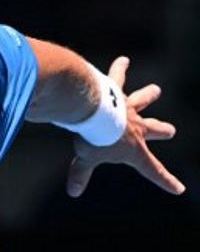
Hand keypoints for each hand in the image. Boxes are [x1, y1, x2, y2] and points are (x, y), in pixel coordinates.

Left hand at [66, 57, 184, 197]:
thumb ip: (80, 174)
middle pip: (155, 129)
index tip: (178, 189)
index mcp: (133, 149)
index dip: (165, 181)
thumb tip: (73, 192)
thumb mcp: (86, 159)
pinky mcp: (114, 91)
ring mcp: (127, 107)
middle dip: (162, 130)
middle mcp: (136, 126)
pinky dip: (120, 68)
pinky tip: (123, 59)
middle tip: (170, 130)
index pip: (153, 170)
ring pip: (143, 100)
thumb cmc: (92, 138)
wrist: (92, 111)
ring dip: (149, 95)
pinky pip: (118, 78)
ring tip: (156, 90)